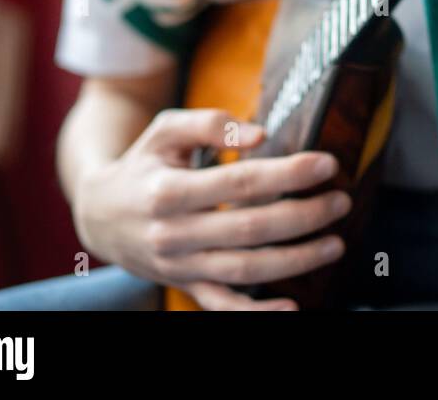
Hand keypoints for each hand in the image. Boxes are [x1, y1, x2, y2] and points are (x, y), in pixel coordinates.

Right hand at [73, 108, 349, 310]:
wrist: (97, 214)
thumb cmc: (142, 164)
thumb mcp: (164, 130)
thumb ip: (209, 125)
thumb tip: (259, 134)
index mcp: (169, 191)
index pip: (241, 182)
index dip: (288, 173)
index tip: (327, 164)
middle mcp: (173, 234)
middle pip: (251, 228)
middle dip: (303, 216)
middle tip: (340, 201)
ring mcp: (180, 266)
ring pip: (245, 270)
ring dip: (296, 260)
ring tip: (335, 243)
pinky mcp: (185, 286)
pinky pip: (223, 307)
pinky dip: (258, 313)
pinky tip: (293, 307)